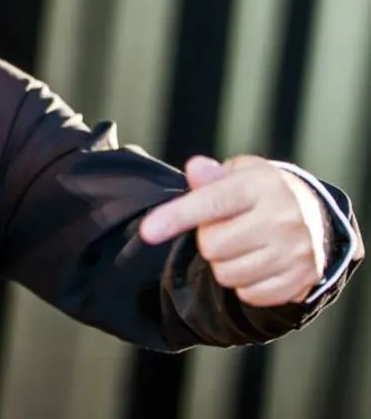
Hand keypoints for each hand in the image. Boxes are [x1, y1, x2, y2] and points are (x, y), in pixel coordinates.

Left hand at [139, 155, 326, 306]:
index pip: (210, 203)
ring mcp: (294, 252)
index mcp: (260, 186)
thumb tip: (195, 169)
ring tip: (241, 245)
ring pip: (227, 274)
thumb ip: (211, 175)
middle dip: (208, 239)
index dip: (175, 217)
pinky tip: (256, 263)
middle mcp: (281, 218)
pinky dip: (244, 284)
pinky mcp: (301, 281)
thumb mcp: (238, 173)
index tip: (148, 231)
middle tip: (224, 228)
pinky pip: (249, 295)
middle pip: (212, 246)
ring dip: (224, 264)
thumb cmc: (261, 192)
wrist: (316, 217)